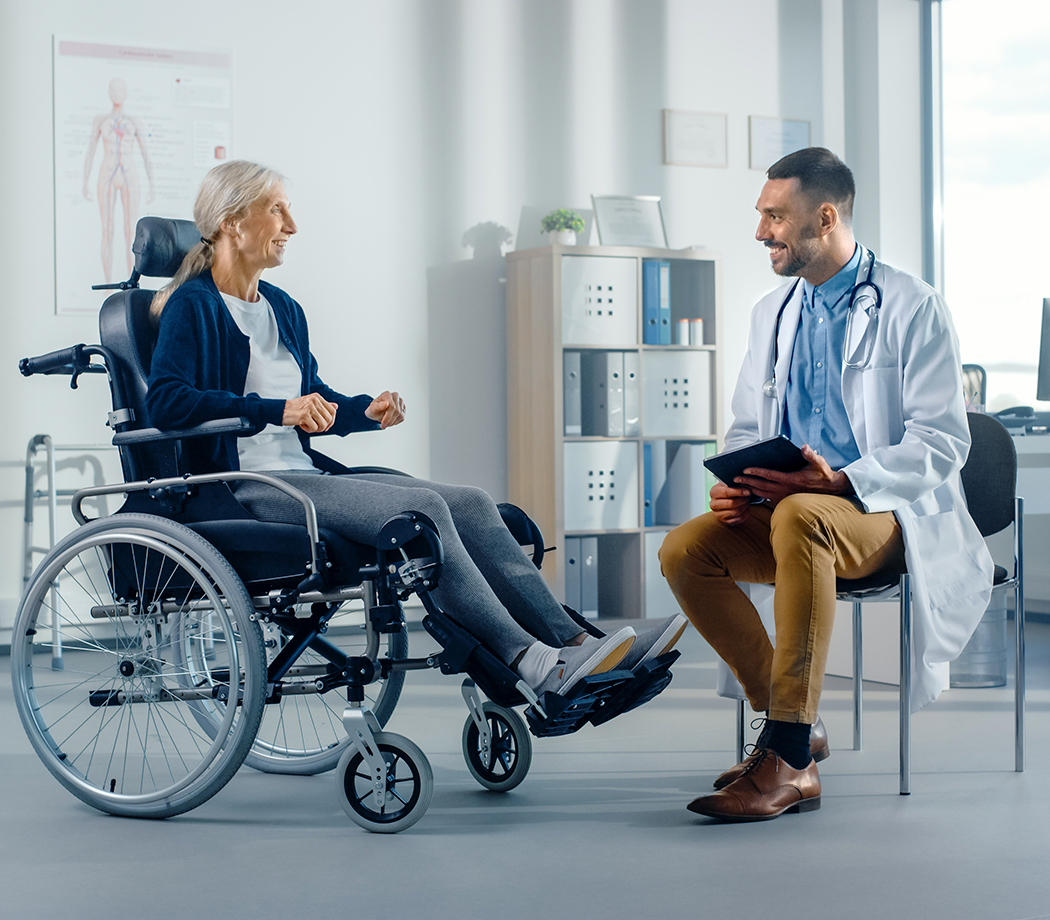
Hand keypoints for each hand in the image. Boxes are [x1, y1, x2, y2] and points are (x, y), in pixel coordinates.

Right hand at [283, 393, 336, 432]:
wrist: (280, 410)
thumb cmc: (295, 409)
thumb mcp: (310, 403)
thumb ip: (323, 405)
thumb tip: (336, 406)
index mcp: (317, 397)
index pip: (332, 411)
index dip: (331, 421)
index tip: (325, 426)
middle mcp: (314, 401)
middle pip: (329, 419)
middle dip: (323, 426)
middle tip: (314, 427)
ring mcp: (309, 407)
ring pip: (323, 424)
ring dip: (316, 429)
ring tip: (308, 426)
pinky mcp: (304, 415)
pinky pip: (314, 428)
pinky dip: (309, 430)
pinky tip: (302, 426)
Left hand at [366, 390, 405, 428]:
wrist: (376, 412)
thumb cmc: (374, 410)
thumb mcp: (372, 409)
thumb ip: (378, 406)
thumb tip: (386, 404)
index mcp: (387, 394)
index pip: (392, 407)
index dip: (388, 417)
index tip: (383, 424)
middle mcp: (395, 396)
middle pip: (397, 411)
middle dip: (390, 421)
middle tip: (384, 425)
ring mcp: (401, 401)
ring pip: (401, 415)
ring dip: (393, 422)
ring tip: (386, 423)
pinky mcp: (403, 408)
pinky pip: (402, 417)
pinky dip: (396, 422)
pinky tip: (390, 421)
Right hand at [710, 480, 753, 525]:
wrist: (726, 498)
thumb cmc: (730, 488)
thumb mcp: (730, 483)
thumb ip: (735, 482)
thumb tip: (744, 482)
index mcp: (713, 492)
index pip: (725, 493)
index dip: (738, 492)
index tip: (748, 491)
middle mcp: (713, 504)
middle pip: (731, 504)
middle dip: (743, 500)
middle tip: (748, 497)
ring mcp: (718, 514)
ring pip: (736, 512)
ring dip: (745, 506)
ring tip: (747, 501)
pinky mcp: (725, 521)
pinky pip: (738, 519)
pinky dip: (745, 513)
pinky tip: (746, 508)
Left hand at [732, 443, 849, 504]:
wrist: (831, 490)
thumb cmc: (823, 474)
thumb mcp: (819, 463)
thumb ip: (811, 455)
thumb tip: (804, 447)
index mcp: (791, 479)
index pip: (770, 475)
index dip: (757, 472)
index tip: (745, 469)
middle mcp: (785, 490)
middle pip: (761, 485)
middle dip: (747, 481)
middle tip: (734, 478)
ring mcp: (784, 497)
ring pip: (762, 494)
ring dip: (749, 489)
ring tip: (738, 485)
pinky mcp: (784, 501)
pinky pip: (767, 499)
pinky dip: (757, 495)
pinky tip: (749, 492)